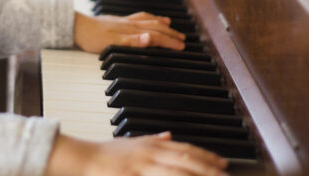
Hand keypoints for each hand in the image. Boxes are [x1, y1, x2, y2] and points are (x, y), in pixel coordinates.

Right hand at [45, 132, 228, 175]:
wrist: (84, 158)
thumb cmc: (106, 153)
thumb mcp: (131, 142)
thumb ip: (152, 139)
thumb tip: (169, 135)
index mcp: (150, 145)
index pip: (184, 148)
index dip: (205, 156)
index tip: (222, 163)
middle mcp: (149, 154)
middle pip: (184, 160)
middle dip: (207, 169)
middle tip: (225, 175)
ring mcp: (141, 167)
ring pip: (175, 173)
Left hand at [74, 11, 184, 53]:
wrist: (76, 27)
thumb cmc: (92, 38)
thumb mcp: (112, 44)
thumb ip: (132, 42)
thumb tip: (151, 38)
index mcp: (131, 31)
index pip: (155, 36)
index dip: (169, 41)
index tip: (182, 46)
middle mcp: (130, 24)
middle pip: (154, 27)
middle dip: (169, 32)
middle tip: (182, 38)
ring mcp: (124, 21)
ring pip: (147, 20)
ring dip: (160, 23)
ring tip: (170, 24)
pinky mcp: (117, 20)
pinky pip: (137, 17)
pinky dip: (147, 18)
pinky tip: (147, 19)